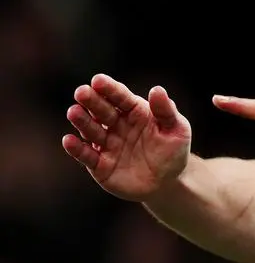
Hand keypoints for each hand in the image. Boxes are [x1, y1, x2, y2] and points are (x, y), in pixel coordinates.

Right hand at [62, 74, 192, 200]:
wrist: (168, 182)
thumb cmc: (173, 151)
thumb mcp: (177, 130)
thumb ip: (166, 111)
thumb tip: (157, 89)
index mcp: (135, 112)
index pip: (121, 97)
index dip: (109, 89)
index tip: (98, 80)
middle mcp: (116, 125)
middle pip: (102, 111)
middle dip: (91, 101)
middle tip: (81, 92)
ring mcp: (106, 144)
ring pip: (91, 130)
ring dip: (82, 121)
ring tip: (73, 112)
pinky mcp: (99, 165)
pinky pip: (86, 156)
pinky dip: (76, 149)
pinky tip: (68, 140)